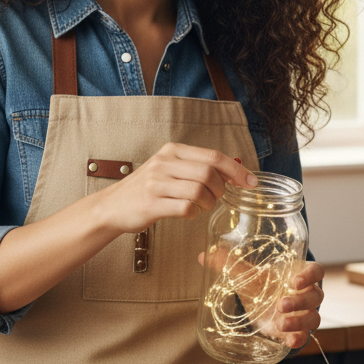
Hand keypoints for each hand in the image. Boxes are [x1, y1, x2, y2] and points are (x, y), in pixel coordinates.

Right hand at [95, 142, 255, 234]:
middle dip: (221, 189)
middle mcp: (164, 163)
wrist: (112, 206)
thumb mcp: (169, 168)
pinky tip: (188, 212)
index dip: (236, 170)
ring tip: (202, 206)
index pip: (213, 156)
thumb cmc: (147, 188)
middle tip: (217, 198)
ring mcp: (156, 183)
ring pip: (199, 191)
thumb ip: (197, 166)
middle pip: (209, 173)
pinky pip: (186, 208)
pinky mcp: (152, 204)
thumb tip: (235, 168)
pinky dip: (194, 213)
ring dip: (208, 202)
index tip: (251, 182)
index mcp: (172, 150)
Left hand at [198, 253, 323, 350]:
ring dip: (299, 322)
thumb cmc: (262, 283)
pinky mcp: (297, 331)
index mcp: (300, 274)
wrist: (263, 305)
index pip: (316, 271)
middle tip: (281, 304)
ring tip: (281, 323)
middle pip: (315, 297)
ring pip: (313, 318)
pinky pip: (305, 336)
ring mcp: (305, 314)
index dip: (309, 276)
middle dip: (300, 302)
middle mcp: (307, 294)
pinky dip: (298, 338)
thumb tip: (202, 255)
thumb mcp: (247, 274)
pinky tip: (289, 340)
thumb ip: (228, 264)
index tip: (295, 282)